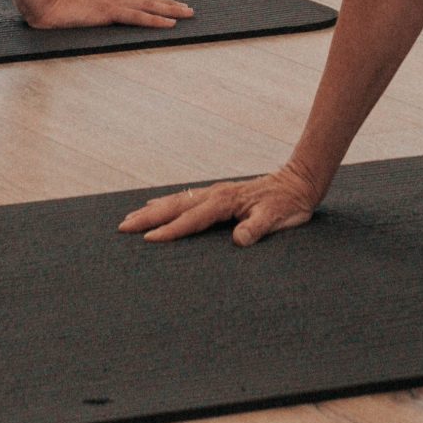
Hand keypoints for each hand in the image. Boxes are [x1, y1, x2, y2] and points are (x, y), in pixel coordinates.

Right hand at [20, 0, 193, 31]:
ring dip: (170, 10)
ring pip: (148, 5)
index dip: (153, 1)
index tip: (168, 4)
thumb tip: (92, 11)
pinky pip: (137, 17)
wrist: (40, 0)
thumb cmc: (51, 3)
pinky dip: (155, 20)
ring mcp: (111, 0)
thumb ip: (87, 5)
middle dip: (169, 4)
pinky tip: (169, 23)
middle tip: (188, 9)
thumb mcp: (73, 2)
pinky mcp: (108, 11)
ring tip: (187, 14)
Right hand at [119, 165, 320, 245]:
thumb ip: (258, 228)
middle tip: (123, 227)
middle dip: (149, 217)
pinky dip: (166, 204)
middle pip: (175, 206)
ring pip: (177, 201)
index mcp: (226, 202)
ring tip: (131, 218)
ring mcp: (215, 194)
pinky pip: (185, 200)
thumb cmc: (289, 204)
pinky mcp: (217, 196)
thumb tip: (239, 240)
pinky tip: (156, 206)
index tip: (149, 240)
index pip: (192, 219)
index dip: (171, 230)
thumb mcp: (278, 218)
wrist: (299, 183)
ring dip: (153, 210)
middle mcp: (215, 195)